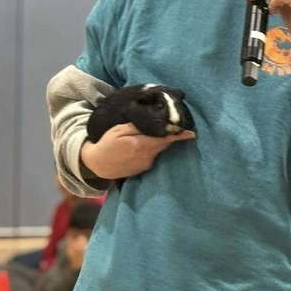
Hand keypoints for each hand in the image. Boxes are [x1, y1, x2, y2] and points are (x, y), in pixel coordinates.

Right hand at [80, 123, 194, 180]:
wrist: (99, 165)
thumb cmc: (108, 144)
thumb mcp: (119, 130)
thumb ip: (138, 126)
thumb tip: (155, 121)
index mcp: (140, 145)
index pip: (164, 139)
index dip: (178, 136)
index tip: (192, 133)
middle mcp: (146, 156)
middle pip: (164, 143)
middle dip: (170, 135)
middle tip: (175, 126)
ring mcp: (146, 164)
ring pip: (159, 149)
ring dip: (160, 141)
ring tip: (154, 134)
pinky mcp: (145, 169)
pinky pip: (154, 156)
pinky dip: (153, 149)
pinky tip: (144, 145)